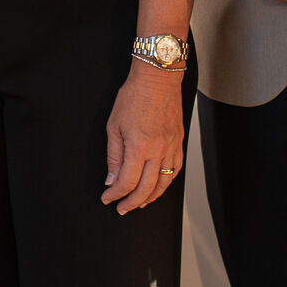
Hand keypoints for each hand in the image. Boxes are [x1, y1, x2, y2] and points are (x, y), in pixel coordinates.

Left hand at [103, 60, 187, 215]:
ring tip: (139, 203)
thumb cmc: (134, 96)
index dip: (115, 194)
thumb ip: (113, 155)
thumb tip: (112, 179)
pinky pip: (175, 170)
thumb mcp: (113, 125)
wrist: (158, 78)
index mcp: (139, 146)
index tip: (108, 198)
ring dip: (151, 197)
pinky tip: (158, 186)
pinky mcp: (179, 142)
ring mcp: (171, 147)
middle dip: (132, 202)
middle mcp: (158, 150)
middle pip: (146, 188)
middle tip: (122, 208)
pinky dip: (166, 182)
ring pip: (164, 183)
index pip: (127, 181)